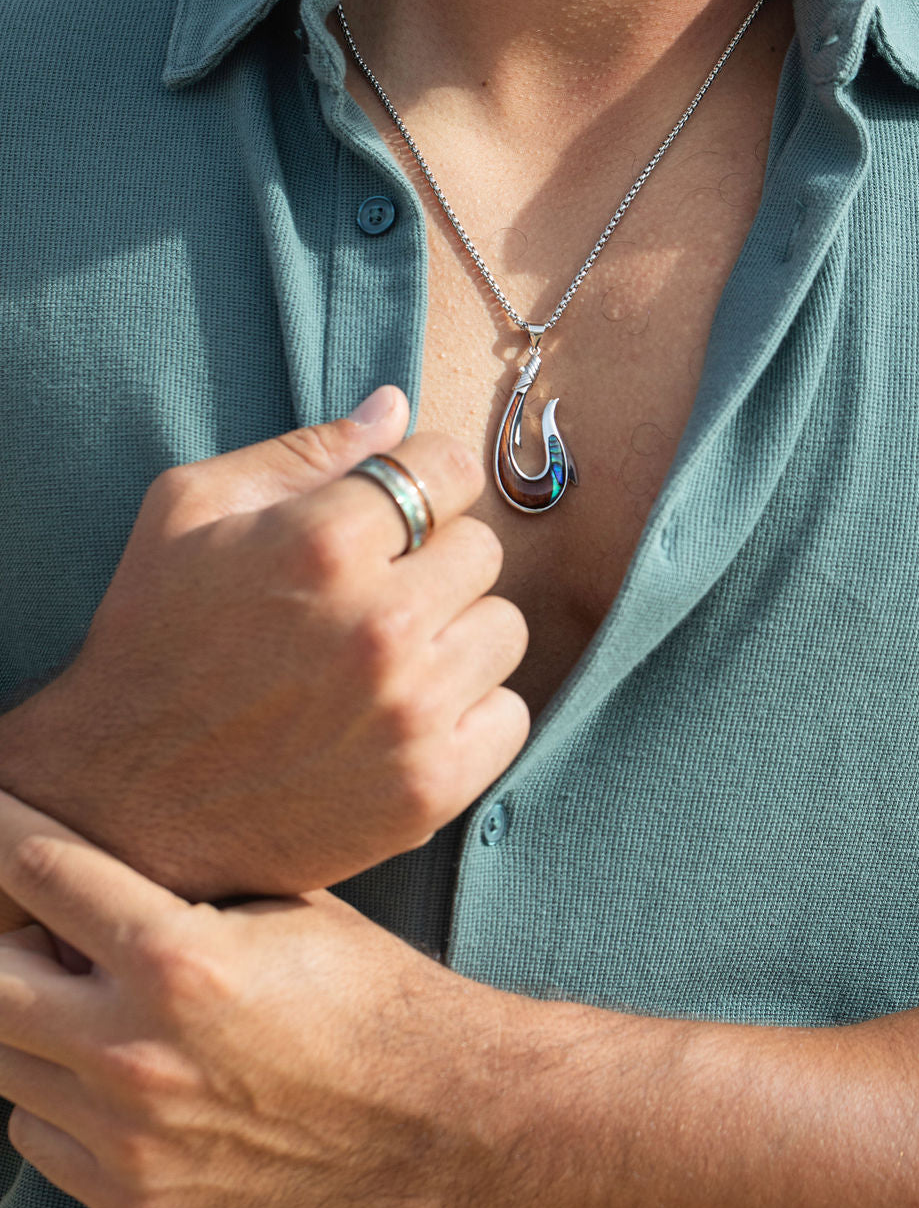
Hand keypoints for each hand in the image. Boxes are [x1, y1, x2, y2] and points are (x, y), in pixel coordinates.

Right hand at [0, 387, 529, 899]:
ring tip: (391, 658)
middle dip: (435, 561)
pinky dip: (469, 714)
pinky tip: (407, 717)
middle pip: (484, 550)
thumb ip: (306, 451)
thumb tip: (397, 404)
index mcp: (322, 542)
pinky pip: (510, 717)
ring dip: (457, 636)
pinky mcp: (428, 789)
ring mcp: (409, 713)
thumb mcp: (189, 513)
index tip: (399, 516)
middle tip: (379, 594)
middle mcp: (379, 625)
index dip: (425, 484)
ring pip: (504, 630)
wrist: (118, 803)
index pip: (451, 468)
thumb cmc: (149, 640)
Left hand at [0, 791, 501, 1207]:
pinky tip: (104, 1064)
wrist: (427, 1111)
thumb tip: (82, 872)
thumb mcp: (278, 905)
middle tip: (32, 920)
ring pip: (2, 1061)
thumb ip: (174, 887)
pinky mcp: (134, 1196)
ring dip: (25, 1014)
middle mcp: (136, 1051)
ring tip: (81, 991)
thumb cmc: (362, 992)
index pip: (40, 872)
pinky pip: (34, 1133)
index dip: (0, 826)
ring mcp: (129, 1134)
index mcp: (178, 960)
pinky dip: (49, 1090)